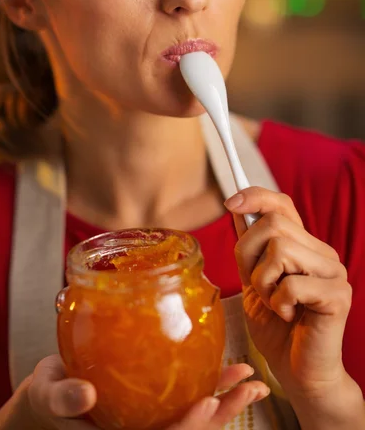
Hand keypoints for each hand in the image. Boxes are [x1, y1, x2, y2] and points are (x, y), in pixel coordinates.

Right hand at [27, 357, 267, 429]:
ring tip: (251, 379)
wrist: (54, 390)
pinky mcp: (156, 401)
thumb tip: (84, 395)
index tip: (206, 404)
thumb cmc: (49, 396)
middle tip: (250, 388)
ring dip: (227, 400)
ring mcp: (153, 419)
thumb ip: (63, 399)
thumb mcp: (49, 396)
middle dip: (222, 414)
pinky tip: (229, 370)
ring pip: (195, 417)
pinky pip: (188, 395)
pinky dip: (211, 384)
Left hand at [225, 187, 351, 396]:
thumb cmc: (275, 328)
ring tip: (275, 303)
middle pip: (273, 225)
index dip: (256, 197)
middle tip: (258, 286)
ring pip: (280, 249)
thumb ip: (250, 249)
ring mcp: (333, 272)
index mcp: (302, 246)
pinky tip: (289, 316)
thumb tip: (236, 208)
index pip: (281, 204)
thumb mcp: (253, 281)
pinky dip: (279, 303)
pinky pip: (292, 284)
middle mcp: (321, 253)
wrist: (297, 372)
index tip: (231, 204)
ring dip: (264, 282)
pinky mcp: (338, 295)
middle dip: (249, 255)